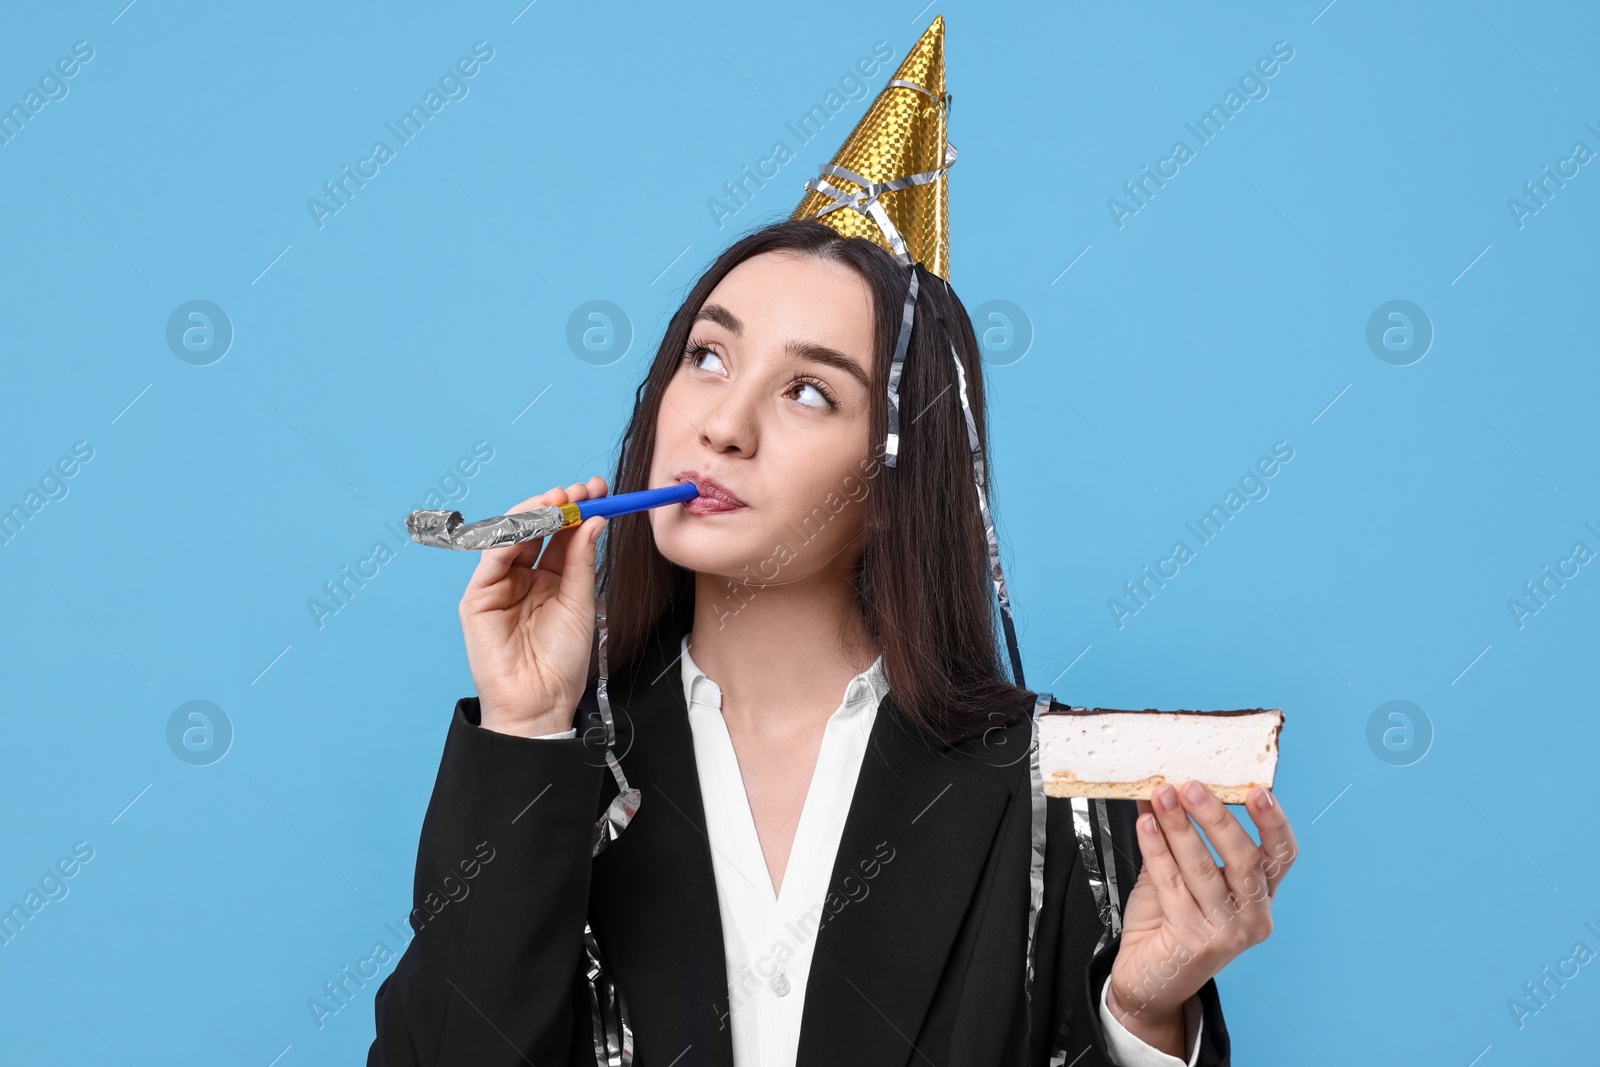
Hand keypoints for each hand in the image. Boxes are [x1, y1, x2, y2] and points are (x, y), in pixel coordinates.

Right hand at [458, 476, 608, 736]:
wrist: (540, 702)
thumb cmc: (562, 661)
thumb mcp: (580, 603)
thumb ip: (581, 562)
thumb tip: (594, 520)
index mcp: (551, 578)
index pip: (562, 534)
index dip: (578, 510)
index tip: (598, 489)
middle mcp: (524, 576)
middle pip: (538, 530)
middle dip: (557, 505)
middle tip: (579, 490)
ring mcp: (500, 584)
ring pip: (513, 537)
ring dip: (534, 514)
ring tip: (558, 500)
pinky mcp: (479, 598)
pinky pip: (492, 559)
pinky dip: (509, 537)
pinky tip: (530, 524)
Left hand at [1104, 782, 1296, 1052]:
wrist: (1147, 981)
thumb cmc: (1166, 925)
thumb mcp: (1177, 873)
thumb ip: (1174, 837)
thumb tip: (1161, 789)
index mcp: (1259, 895)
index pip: (1281, 855)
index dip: (1273, 822)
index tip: (1257, 791)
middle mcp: (1252, 915)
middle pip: (1244, 858)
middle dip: (1216, 817)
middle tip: (1191, 786)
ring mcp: (1226, 932)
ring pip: (1204, 869)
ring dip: (1180, 827)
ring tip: (1161, 796)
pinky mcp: (1194, 941)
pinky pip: (1172, 884)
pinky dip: (1157, 850)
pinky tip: (1144, 826)